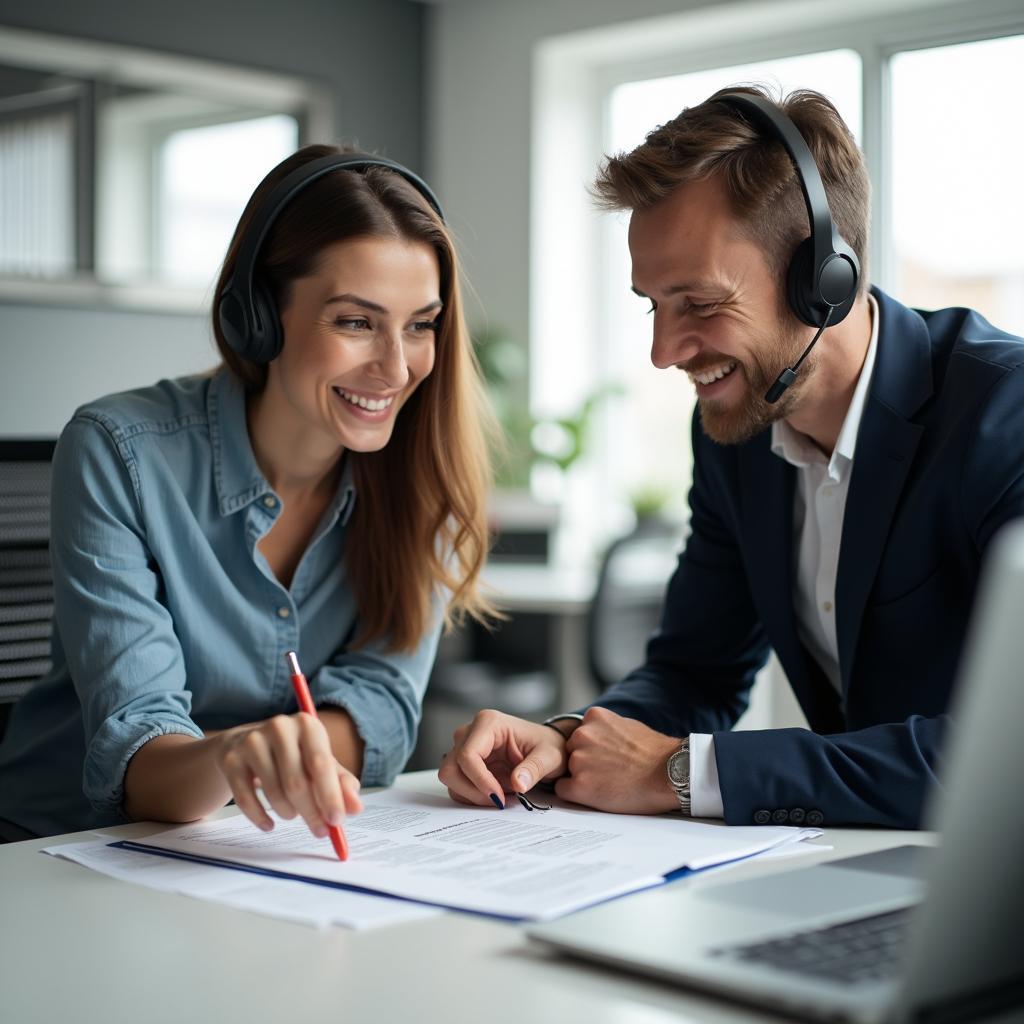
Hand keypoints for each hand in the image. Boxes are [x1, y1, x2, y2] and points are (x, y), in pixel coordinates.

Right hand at [215, 713, 362, 835]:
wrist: (245, 742)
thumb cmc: (293, 755)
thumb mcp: (320, 763)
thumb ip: (341, 784)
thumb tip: (357, 808)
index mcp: (307, 724)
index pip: (320, 764)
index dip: (330, 795)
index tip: (337, 821)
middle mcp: (279, 728)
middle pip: (296, 782)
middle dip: (311, 812)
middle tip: (319, 831)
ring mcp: (252, 741)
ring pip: (273, 792)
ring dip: (288, 813)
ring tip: (292, 814)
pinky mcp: (231, 759)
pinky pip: (245, 799)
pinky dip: (259, 818)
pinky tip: (269, 824)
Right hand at [438, 709, 568, 806]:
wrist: (545, 748)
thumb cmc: (547, 746)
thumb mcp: (549, 757)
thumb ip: (534, 769)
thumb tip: (518, 784)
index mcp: (488, 723)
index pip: (468, 755)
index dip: (479, 780)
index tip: (498, 797)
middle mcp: (470, 732)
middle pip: (452, 767)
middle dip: (472, 790)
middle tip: (500, 801)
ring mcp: (464, 746)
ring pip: (450, 777)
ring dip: (473, 794)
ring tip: (503, 793)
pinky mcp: (464, 762)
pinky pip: (457, 784)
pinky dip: (473, 795)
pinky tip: (497, 791)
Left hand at [555, 706, 679, 813]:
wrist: (669, 774)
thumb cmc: (654, 753)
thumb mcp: (626, 725)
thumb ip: (605, 728)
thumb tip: (595, 735)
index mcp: (594, 717)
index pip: (578, 735)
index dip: (591, 750)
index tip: (606, 758)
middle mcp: (582, 735)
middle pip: (570, 752)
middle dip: (584, 762)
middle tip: (608, 772)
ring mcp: (579, 760)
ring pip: (568, 771)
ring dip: (582, 778)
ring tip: (610, 782)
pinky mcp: (579, 785)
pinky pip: (564, 790)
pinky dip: (577, 794)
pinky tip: (599, 794)